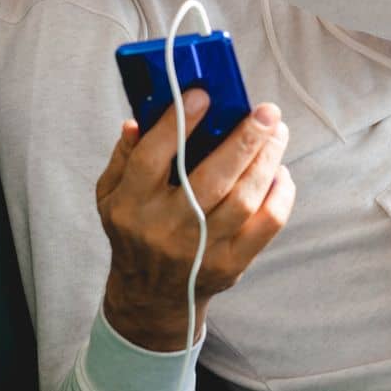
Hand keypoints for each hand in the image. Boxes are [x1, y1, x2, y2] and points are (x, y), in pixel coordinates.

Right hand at [94, 90, 294, 351]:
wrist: (151, 296)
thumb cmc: (134, 229)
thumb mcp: (111, 194)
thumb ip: (125, 155)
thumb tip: (138, 119)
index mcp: (131, 205)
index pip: (153, 157)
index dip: (178, 123)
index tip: (203, 94)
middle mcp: (166, 228)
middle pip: (212, 179)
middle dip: (244, 140)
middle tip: (266, 112)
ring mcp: (201, 250)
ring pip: (244, 199)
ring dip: (266, 160)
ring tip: (276, 132)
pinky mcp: (230, 264)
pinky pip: (266, 225)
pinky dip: (279, 194)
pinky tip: (279, 172)